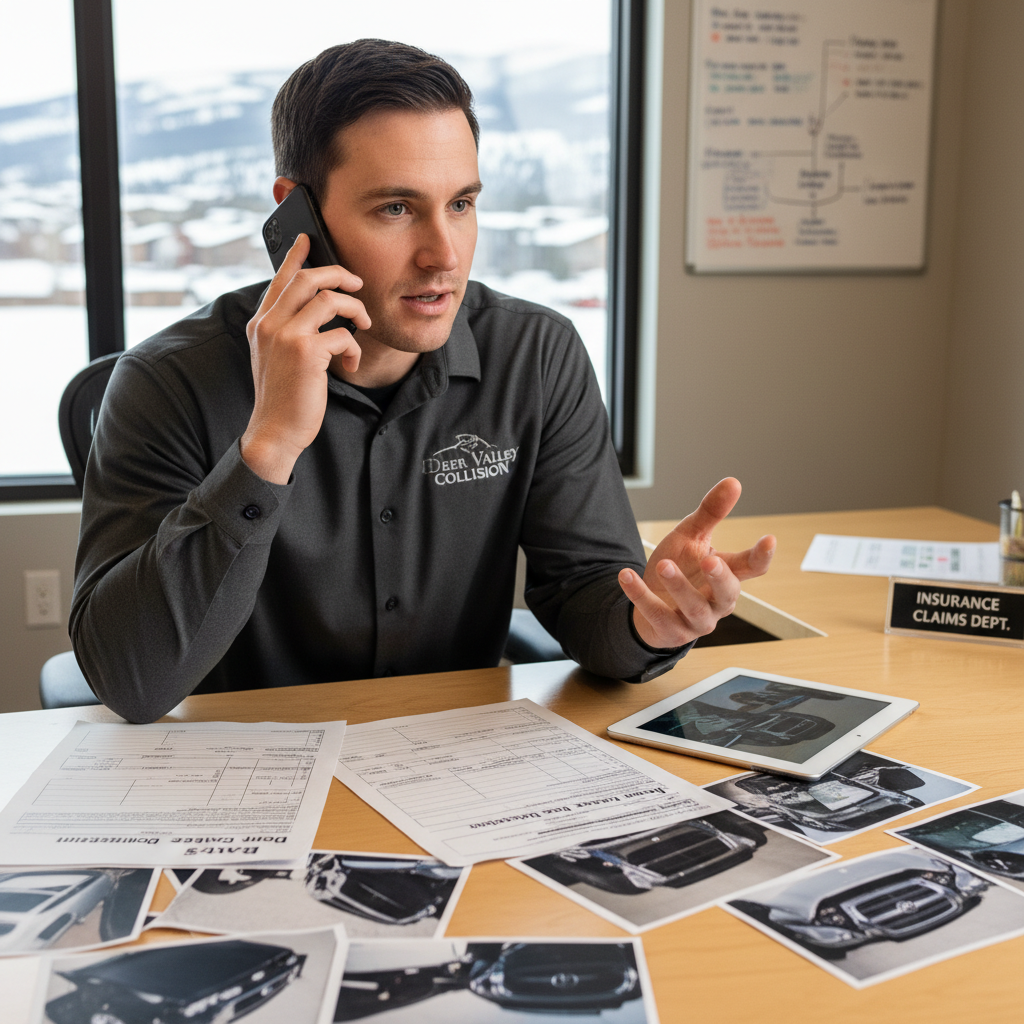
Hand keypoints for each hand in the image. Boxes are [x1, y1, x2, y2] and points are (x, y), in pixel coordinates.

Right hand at [240, 234, 371, 483]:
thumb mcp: (276, 357)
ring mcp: (285, 336)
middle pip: (307, 277)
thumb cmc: (282, 396)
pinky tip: (351, 365)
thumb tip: (315, 309)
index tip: (308, 238)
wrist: (274, 431)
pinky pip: (343, 334)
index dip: (296, 255)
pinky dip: (354, 348)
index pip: (280, 278)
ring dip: (355, 309)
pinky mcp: (306, 353)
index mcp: (260, 322)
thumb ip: (286, 330)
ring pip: (329, 298)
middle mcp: (269, 323)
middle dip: (338, 274)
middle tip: (357, 283)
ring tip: (362, 325)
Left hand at [618, 477, 775, 648]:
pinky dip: (640, 595)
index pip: (752, 568)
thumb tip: (733, 482)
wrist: (650, 602)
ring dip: (679, 586)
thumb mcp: (692, 537)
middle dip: (720, 578)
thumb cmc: (679, 567)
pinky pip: (656, 614)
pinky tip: (626, 575)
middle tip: (710, 560)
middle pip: (727, 594)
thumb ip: (711, 513)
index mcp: (728, 576)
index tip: (769, 539)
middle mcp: (717, 602)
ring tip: (664, 565)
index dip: (762, 556)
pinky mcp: (670, 631)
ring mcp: (695, 620)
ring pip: (694, 608)